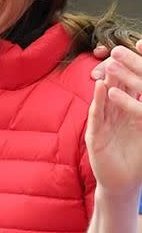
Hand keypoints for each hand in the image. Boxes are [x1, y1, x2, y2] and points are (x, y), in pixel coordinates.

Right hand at [86, 43, 141, 193]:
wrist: (123, 184)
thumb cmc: (136, 160)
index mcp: (129, 112)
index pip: (132, 86)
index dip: (136, 69)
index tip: (140, 48)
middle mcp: (115, 114)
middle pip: (117, 87)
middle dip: (119, 69)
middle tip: (120, 50)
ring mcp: (104, 123)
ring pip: (106, 97)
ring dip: (109, 80)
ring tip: (110, 63)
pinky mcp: (95, 135)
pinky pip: (98, 114)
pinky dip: (99, 100)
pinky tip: (100, 87)